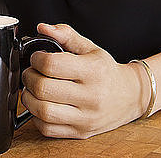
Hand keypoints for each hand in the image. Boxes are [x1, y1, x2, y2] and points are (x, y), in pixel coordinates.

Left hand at [21, 23, 149, 138]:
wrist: (130, 96)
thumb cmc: (106, 71)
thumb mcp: (90, 48)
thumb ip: (65, 34)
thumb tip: (42, 28)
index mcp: (93, 71)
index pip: (51, 65)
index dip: (36, 59)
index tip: (37, 57)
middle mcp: (91, 96)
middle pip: (43, 88)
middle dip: (29, 77)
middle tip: (31, 72)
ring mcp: (86, 118)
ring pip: (43, 111)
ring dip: (29, 98)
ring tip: (34, 89)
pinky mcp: (80, 133)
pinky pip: (47, 129)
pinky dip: (36, 116)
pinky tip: (42, 104)